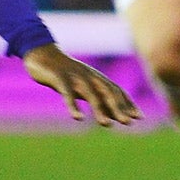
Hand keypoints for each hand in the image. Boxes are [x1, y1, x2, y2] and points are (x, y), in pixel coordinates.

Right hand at [24, 44, 139, 127]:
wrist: (42, 55)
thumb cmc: (65, 75)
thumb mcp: (84, 88)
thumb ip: (99, 101)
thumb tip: (116, 118)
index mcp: (96, 78)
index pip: (116, 91)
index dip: (127, 103)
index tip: (138, 117)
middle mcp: (89, 76)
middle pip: (107, 91)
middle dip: (119, 107)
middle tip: (128, 122)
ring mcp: (74, 76)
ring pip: (90, 93)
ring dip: (99, 109)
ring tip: (106, 124)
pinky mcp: (59, 77)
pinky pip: (67, 93)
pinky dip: (73, 105)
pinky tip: (78, 118)